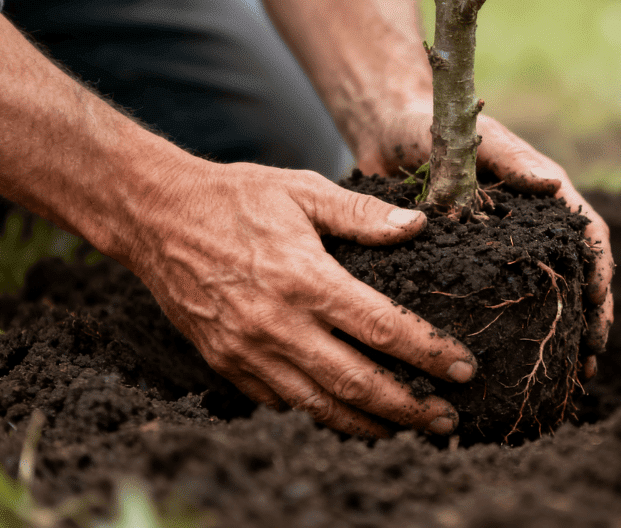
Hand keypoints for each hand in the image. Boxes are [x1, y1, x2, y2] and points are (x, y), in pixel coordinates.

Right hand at [125, 160, 477, 437]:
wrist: (156, 218)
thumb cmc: (236, 198)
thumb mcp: (302, 190)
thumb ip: (362, 213)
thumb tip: (417, 226)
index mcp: (304, 279)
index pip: (383, 328)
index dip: (429, 354)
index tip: (464, 369)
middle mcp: (278, 324)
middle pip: (357, 383)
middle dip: (409, 407)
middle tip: (446, 418)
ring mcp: (248, 351)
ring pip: (320, 405)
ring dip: (369, 425)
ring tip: (408, 431)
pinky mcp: (227, 364)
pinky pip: (282, 403)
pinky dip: (320, 417)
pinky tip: (349, 418)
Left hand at [353, 101, 613, 378]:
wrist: (388, 129)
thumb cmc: (438, 124)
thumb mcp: (476, 137)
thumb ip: (512, 158)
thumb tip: (554, 184)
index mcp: (543, 200)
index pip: (587, 238)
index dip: (599, 271)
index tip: (597, 304)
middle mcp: (531, 230)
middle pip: (576, 279)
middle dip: (589, 321)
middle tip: (588, 362)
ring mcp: (502, 252)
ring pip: (543, 300)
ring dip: (559, 337)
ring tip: (568, 379)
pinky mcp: (470, 268)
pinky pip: (498, 304)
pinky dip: (513, 336)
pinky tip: (512, 368)